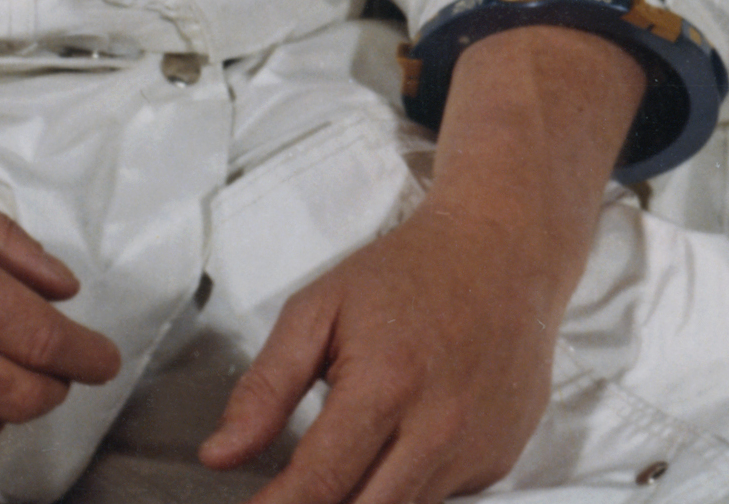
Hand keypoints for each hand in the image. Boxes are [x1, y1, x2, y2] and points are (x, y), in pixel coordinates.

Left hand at [200, 23, 647, 503]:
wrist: (507, 248)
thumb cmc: (413, 272)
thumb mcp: (321, 308)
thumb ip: (266, 386)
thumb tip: (221, 454)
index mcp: (386, 384)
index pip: (317, 486)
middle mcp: (439, 426)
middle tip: (294, 490)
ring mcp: (475, 448)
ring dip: (363, 498)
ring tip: (348, 458)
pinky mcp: (499, 460)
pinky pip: (439, 498)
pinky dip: (408, 486)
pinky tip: (401, 446)